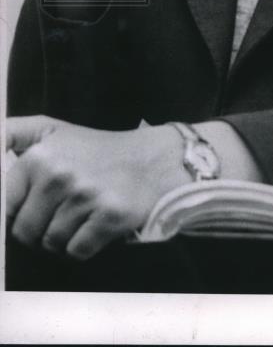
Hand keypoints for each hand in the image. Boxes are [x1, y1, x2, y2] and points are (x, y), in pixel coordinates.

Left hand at [6, 115, 186, 259]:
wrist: (149, 160)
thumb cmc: (95, 149)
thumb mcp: (51, 130)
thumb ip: (12, 134)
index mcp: (39, 156)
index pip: (5, 206)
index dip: (17, 214)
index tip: (34, 208)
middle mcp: (59, 175)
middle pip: (25, 232)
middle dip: (40, 230)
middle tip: (62, 213)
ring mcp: (85, 196)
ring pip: (51, 244)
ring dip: (64, 238)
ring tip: (81, 216)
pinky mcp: (108, 215)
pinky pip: (76, 252)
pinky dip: (84, 246)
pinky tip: (94, 226)